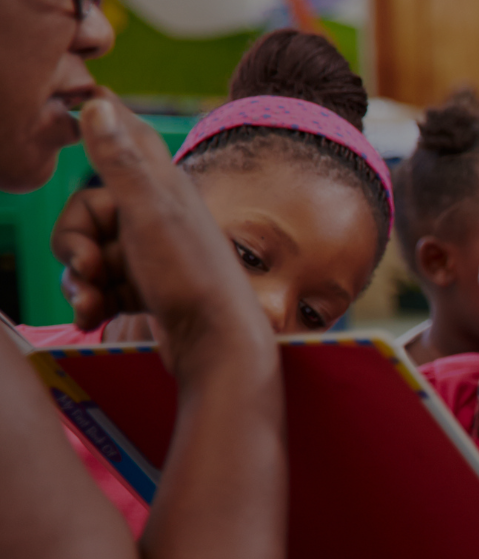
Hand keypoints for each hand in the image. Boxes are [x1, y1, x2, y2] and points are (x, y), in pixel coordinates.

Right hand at [48, 94, 262, 362]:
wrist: (220, 351)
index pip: (125, 138)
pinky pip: (102, 287)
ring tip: (90, 304)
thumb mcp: (151, 215)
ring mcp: (152, 256)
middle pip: (87, 214)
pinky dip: (92, 301)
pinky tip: (92, 319)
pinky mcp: (147, 291)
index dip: (98, 124)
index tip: (74, 107)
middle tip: (87, 270)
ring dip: (79, 281)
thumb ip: (121, 162)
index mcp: (165, 188)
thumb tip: (97, 102)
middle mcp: (160, 217)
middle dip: (74, 245)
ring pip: (90, 254)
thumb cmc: (191, 280)